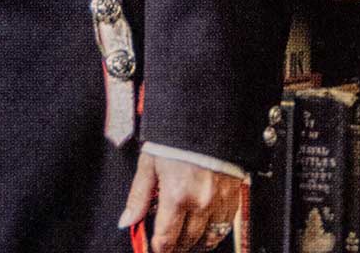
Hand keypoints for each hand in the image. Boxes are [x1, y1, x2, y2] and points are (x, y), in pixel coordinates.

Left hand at [119, 150, 240, 252]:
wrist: (206, 120)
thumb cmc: (176, 138)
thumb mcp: (149, 162)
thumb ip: (138, 196)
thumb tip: (127, 220)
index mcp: (177, 195)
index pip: (166, 239)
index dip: (158, 248)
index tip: (154, 246)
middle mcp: (200, 203)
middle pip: (186, 242)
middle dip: (174, 246)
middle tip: (166, 242)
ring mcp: (219, 203)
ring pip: (207, 240)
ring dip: (193, 244)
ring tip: (182, 238)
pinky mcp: (232, 199)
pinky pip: (224, 229)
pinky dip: (212, 234)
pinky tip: (202, 229)